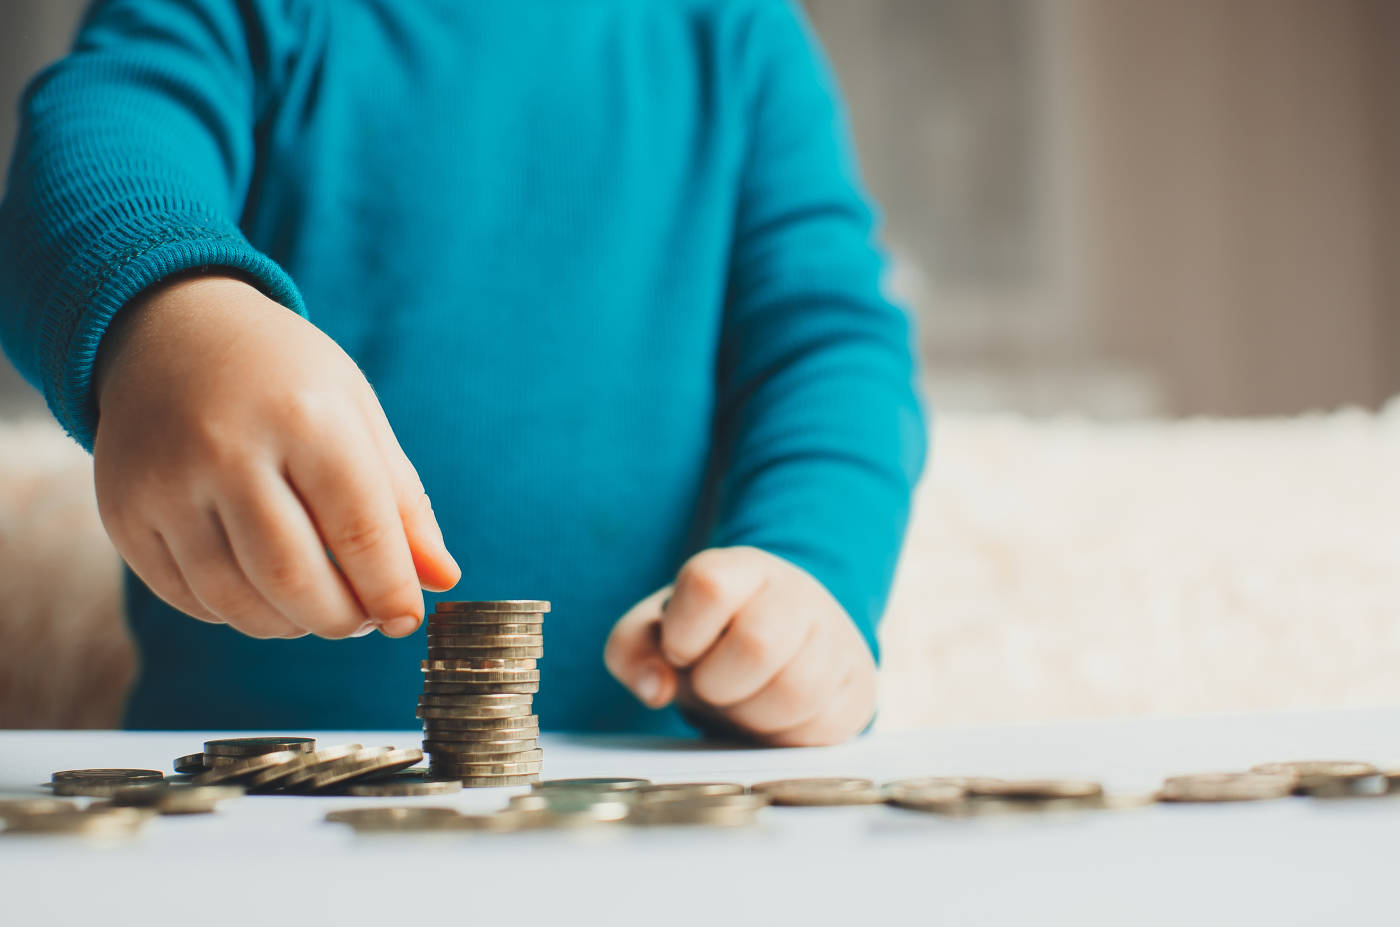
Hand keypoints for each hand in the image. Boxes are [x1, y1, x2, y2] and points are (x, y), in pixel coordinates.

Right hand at [93, 274, 459, 639]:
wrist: (170, 330)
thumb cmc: (284, 377)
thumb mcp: (356, 414)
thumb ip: (401, 501)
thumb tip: (442, 580)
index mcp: (304, 416)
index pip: (359, 530)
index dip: (391, 590)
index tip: (407, 620)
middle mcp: (227, 450)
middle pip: (294, 579)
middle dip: (342, 619)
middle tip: (363, 619)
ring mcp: (166, 485)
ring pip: (238, 600)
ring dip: (291, 624)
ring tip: (317, 607)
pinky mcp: (124, 513)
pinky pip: (188, 597)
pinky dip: (236, 612)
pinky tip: (262, 592)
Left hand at [604, 546, 875, 745]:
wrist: (778, 653)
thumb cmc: (708, 642)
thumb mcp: (658, 635)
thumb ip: (631, 650)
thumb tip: (656, 686)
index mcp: (742, 568)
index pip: (707, 585)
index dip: (683, 633)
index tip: (679, 651)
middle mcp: (796, 593)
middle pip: (758, 643)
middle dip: (718, 684)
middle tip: (713, 685)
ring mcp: (835, 636)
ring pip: (795, 689)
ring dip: (752, 715)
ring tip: (743, 702)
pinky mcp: (857, 685)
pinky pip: (822, 724)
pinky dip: (784, 736)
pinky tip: (773, 719)